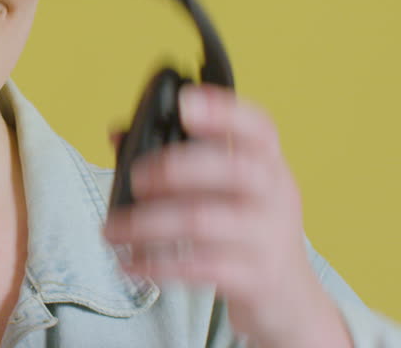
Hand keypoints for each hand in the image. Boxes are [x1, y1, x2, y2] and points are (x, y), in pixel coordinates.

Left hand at [102, 85, 351, 347]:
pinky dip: (158, 265)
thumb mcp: (229, 191)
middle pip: (233, 169)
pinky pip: (200, 267)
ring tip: (112, 229)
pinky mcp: (254, 277)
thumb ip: (181, 160)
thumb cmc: (245, 230)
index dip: (223, 111)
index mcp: (268, 164)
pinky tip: (131, 264)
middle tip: (134, 178)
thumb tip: (117, 134)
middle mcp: (274, 195)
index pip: (258, 128)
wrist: (288, 298)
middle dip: (175, 168)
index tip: (184, 102)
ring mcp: (267, 237)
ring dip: (148, 224)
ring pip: (204, 221)